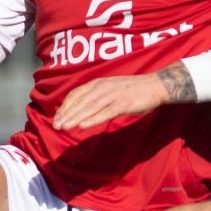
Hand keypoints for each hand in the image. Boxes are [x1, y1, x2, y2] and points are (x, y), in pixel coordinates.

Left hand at [52, 64, 191, 130]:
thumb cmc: (133, 90)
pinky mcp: (123, 103)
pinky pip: (105, 112)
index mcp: (98, 83)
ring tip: (64, 127)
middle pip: (80, 101)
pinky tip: (82, 126)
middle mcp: (103, 87)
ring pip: (90, 107)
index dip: (65, 106)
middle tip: (55, 126)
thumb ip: (97, 96)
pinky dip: (93, 119)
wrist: (155, 85)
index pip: (76, 94)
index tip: (56, 118)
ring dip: (75, 117)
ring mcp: (113, 95)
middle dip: (66, 114)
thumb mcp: (111, 89)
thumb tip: (82, 107)